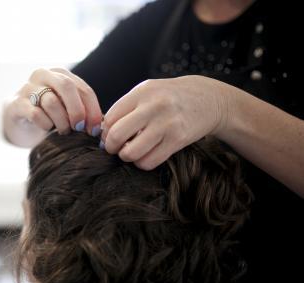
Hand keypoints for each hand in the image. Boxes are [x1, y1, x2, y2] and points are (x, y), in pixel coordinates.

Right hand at [4, 68, 102, 137]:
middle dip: (77, 111)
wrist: (17, 119)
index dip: (93, 110)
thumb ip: (81, 110)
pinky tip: (47, 129)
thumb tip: (100, 126)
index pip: (83, 89)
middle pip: (67, 86)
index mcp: (60, 74)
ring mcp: (28, 87)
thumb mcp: (65, 108)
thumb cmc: (48, 114)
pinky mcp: (17, 103)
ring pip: (51, 102)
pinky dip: (45, 125)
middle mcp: (44, 75)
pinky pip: (36, 114)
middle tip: (80, 129)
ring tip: (63, 131)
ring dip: (61, 122)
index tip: (95, 130)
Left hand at [101, 75, 231, 169]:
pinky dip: (143, 163)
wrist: (208, 98)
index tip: (109, 137)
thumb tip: (103, 132)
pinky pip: (150, 161)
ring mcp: (167, 124)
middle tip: (116, 148)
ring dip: (127, 157)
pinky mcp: (178, 139)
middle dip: (111, 147)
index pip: (110, 118)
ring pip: (131, 153)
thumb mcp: (147, 92)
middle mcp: (153, 106)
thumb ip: (126, 108)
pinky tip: (146, 155)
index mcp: (141, 92)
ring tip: (131, 151)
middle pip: (117, 135)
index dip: (105, 132)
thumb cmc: (169, 97)